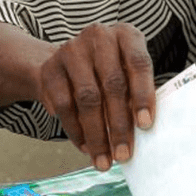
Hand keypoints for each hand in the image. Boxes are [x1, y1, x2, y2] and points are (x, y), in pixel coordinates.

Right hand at [37, 23, 155, 169]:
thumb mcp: (127, 73)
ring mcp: (72, 50)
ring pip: (87, 99)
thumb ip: (135, 94)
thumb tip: (143, 132)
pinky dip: (76, 131)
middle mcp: (99, 36)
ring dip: (97, 135)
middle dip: (119, 125)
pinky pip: (64, 105)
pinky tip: (85, 147)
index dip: (143, 95)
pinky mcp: (50, 68)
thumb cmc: (109, 72)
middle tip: (123, 154)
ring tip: (104, 160)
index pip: (138, 64)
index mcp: (126, 35)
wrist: (66, 63)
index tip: (145, 126)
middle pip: (112, 84)